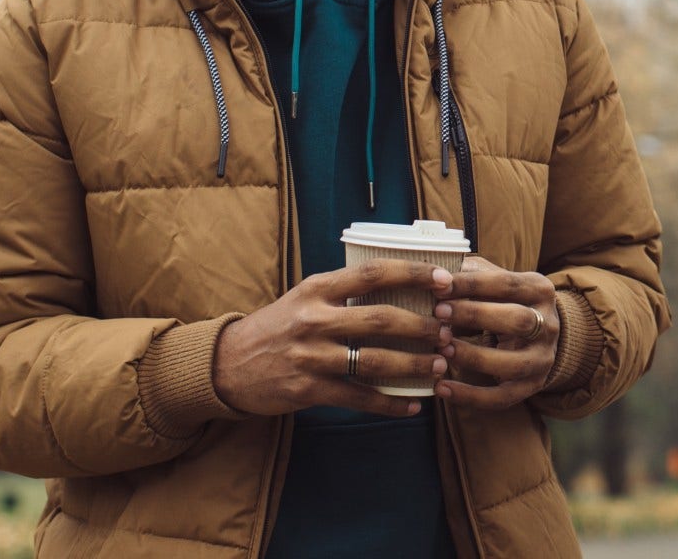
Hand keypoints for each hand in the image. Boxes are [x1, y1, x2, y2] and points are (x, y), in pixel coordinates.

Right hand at [213, 260, 451, 417]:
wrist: (228, 365)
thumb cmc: (278, 326)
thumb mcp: (305, 297)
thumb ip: (344, 291)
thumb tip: (401, 283)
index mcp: (316, 289)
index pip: (371, 274)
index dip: (411, 274)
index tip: (444, 279)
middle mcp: (313, 320)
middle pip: (379, 319)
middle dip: (421, 326)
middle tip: (449, 330)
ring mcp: (309, 356)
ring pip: (373, 361)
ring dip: (413, 365)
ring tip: (440, 365)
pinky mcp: (307, 389)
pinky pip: (358, 397)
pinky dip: (389, 403)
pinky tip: (413, 405)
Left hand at [432, 256, 560, 409]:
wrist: (539, 335)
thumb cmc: (504, 302)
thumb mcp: (497, 283)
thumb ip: (472, 274)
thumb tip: (434, 270)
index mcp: (540, 290)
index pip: (507, 283)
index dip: (472, 284)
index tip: (439, 286)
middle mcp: (549, 324)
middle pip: (519, 320)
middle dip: (476, 316)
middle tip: (438, 314)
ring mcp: (543, 358)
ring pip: (514, 363)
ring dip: (474, 357)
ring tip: (440, 350)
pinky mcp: (532, 386)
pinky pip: (503, 397)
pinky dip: (471, 396)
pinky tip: (442, 388)